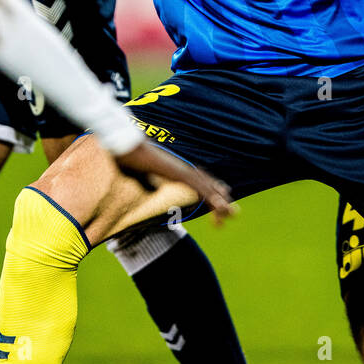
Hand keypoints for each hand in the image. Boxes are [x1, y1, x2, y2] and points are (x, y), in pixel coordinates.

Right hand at [115, 140, 236, 225]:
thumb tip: (149, 190)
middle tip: (233, 212)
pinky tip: (221, 206)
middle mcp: (184, 169)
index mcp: (177, 169)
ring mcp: (184, 171)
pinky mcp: (181, 175)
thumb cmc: (133, 161)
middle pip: (207, 184)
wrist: (129, 149)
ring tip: (232, 214)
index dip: (212, 188)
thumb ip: (149, 184)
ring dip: (220, 202)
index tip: (224, 194)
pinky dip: (211, 198)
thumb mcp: (142, 176)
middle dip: (221, 198)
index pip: (200, 179)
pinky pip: (199, 189)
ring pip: (207, 189)